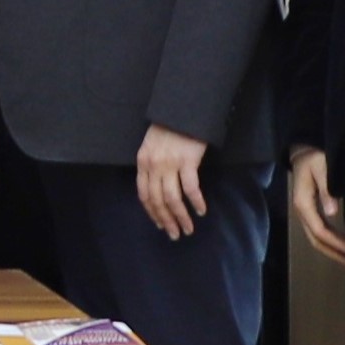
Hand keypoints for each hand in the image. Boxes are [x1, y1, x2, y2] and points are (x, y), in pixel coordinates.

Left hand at [134, 125, 210, 242]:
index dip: (152, 212)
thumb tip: (157, 188)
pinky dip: (195, 202)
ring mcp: (170, 164)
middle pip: (157, 200)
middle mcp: (153, 165)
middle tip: (175, 234)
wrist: (182, 110)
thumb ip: (152, 165)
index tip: (160, 224)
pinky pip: (190, 188)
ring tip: (188, 228)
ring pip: (172, 198)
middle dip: (166, 220)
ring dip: (180, 216)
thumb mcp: (152, 145)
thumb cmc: (170, 127)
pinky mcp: (187, 161)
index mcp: (143, 162)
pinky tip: (201, 210)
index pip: (144, 194)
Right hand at [288, 147, 344, 265]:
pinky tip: (343, 246)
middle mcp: (302, 212)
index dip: (336, 243)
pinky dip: (331, 242)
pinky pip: (319, 232)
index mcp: (304, 204)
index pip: (320, 231)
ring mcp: (305, 213)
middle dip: (334, 254)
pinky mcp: (310, 211)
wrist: (302, 151)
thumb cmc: (314, 158)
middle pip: (316, 241)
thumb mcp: (321, 167)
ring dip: (332, 251)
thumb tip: (332, 211)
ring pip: (316, 239)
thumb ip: (326, 188)